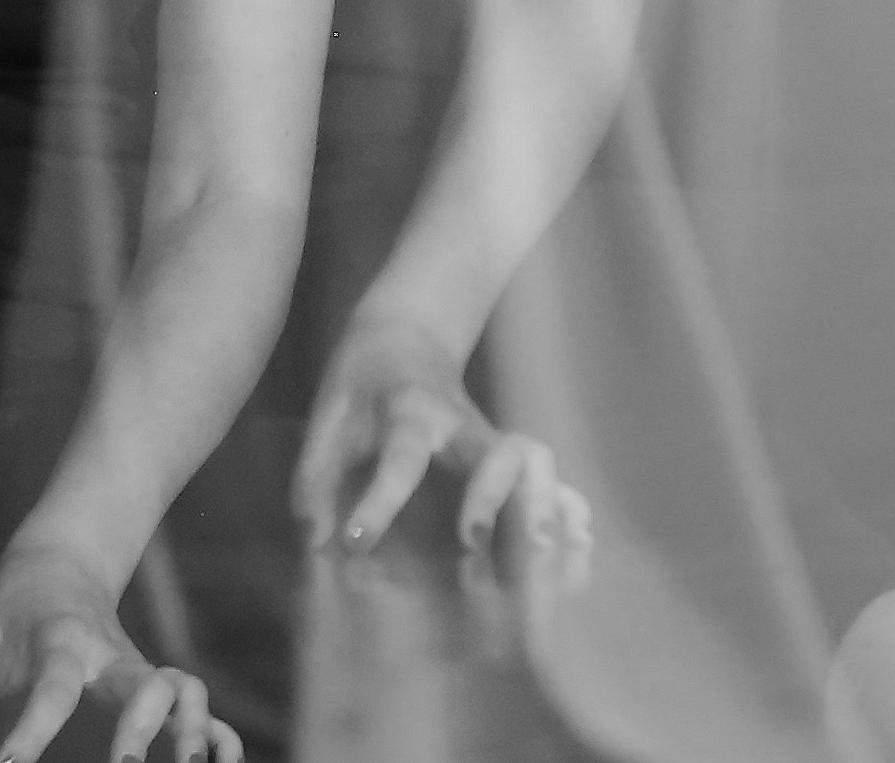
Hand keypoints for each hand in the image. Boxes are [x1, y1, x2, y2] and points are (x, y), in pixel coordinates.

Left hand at [0, 543, 224, 762]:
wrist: (61, 559)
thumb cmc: (13, 615)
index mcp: (61, 644)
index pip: (52, 688)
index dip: (31, 733)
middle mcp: (112, 656)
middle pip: (144, 685)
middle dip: (141, 730)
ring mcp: (141, 668)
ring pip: (185, 691)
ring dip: (193, 730)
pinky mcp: (157, 683)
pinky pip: (200, 706)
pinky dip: (220, 735)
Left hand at [297, 309, 596, 594]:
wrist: (406, 335)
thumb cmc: (364, 382)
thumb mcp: (328, 416)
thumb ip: (318, 474)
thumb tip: (316, 537)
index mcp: (412, 414)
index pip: (403, 454)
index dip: (380, 499)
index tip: (356, 541)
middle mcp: (465, 427)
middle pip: (502, 453)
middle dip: (497, 497)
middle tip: (476, 545)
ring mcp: (494, 440)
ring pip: (535, 465)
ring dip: (542, 508)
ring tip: (540, 559)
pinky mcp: (509, 456)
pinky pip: (547, 480)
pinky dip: (566, 508)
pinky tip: (578, 543)